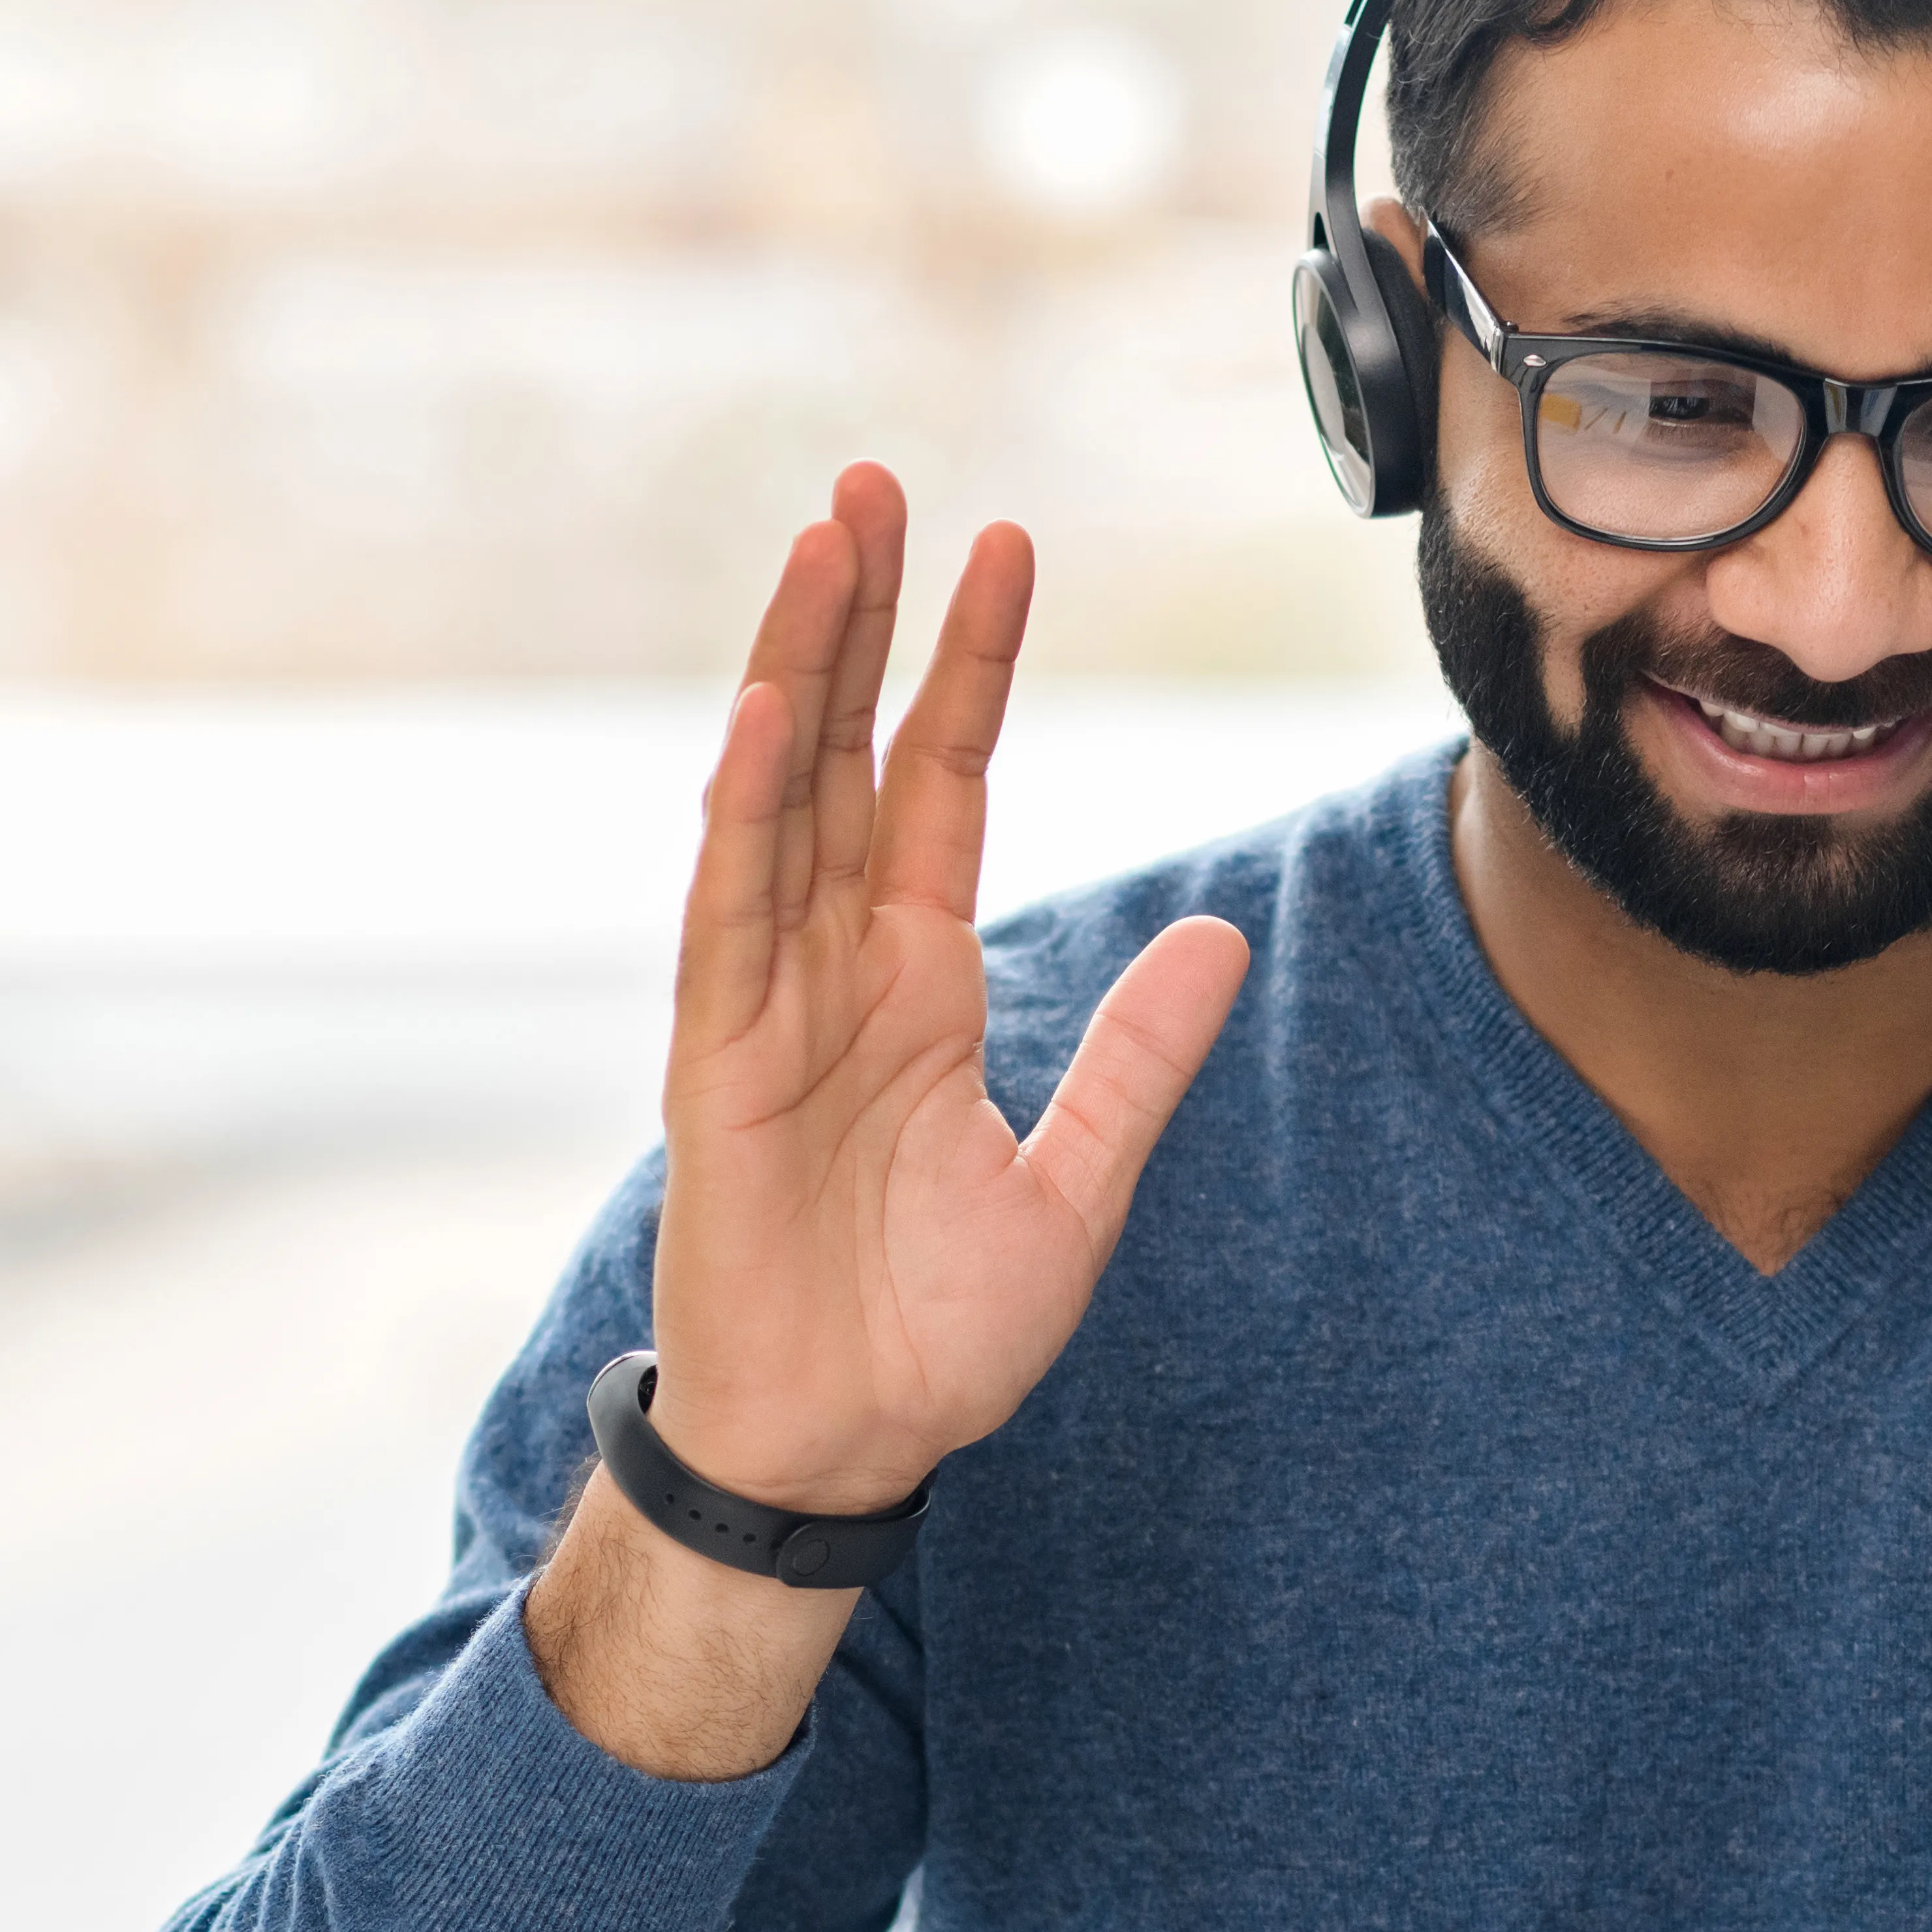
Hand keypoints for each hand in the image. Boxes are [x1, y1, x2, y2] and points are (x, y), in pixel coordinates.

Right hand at [646, 465, 1248, 1513]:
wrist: (844, 1449)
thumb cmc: (933, 1333)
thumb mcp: (1076, 1188)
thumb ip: (1138, 1061)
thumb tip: (1218, 937)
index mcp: (919, 982)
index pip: (941, 785)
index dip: (968, 669)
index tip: (1000, 547)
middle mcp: (834, 968)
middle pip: (842, 755)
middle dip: (857, 620)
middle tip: (874, 482)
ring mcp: (764, 1005)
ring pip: (775, 799)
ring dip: (792, 669)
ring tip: (820, 543)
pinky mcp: (713, 1065)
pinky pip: (727, 917)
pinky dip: (740, 814)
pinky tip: (758, 717)